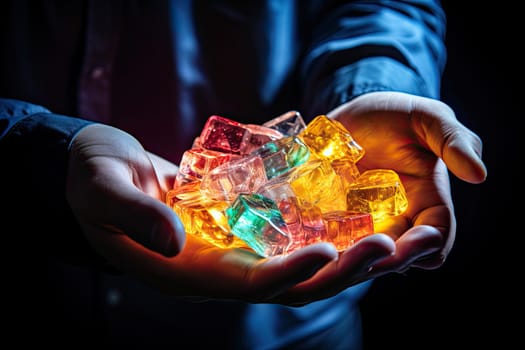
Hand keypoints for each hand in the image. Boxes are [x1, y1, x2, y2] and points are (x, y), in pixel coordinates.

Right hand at [66, 124, 361, 302]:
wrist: (101, 170)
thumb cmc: (90, 179)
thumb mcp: (100, 189)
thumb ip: (132, 214)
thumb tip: (175, 240)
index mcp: (184, 270)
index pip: (245, 283)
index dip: (287, 273)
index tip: (327, 252)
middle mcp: (217, 268)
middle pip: (287, 283)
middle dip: (337, 271)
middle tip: (386, 247)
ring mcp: (232, 247)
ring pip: (296, 261)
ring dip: (343, 254)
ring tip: (388, 234)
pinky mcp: (240, 224)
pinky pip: (287, 233)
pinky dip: (322, 228)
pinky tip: (353, 212)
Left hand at [273, 91, 486, 303]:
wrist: (352, 114)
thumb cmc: (395, 114)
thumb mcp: (428, 118)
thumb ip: (454, 140)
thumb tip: (479, 175)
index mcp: (427, 201)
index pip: (436, 237)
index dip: (426, 245)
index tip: (411, 244)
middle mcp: (396, 219)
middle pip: (396, 255)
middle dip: (383, 259)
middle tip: (363, 254)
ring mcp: (362, 223)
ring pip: (361, 255)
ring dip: (350, 259)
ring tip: (334, 253)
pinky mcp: (332, 219)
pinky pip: (329, 240)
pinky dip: (323, 244)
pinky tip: (309, 240)